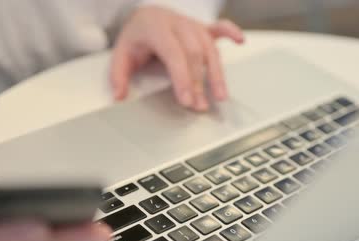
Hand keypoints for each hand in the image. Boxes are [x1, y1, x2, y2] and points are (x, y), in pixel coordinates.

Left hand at [111, 5, 244, 110]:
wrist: (145, 16)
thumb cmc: (137, 37)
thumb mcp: (121, 54)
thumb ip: (118, 75)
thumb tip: (120, 96)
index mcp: (155, 27)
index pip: (173, 53)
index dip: (182, 77)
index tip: (187, 100)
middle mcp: (177, 23)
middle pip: (194, 53)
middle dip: (198, 82)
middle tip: (199, 106)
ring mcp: (192, 24)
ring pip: (209, 47)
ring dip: (216, 73)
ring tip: (220, 95)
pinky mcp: (202, 28)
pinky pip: (219, 27)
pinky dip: (231, 32)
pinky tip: (240, 41)